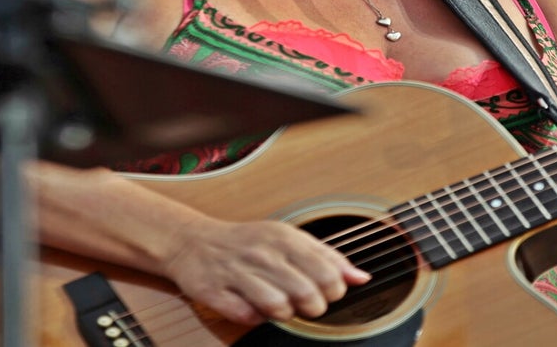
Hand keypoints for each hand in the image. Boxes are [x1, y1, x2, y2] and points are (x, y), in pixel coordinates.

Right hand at [160, 218, 371, 325]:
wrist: (194, 242)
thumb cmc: (249, 243)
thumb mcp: (290, 240)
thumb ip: (327, 257)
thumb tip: (362, 278)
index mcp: (284, 238)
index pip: (327, 272)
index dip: (334, 290)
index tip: (325, 290)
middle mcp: (262, 253)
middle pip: (306, 293)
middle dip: (313, 307)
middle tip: (305, 303)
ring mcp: (237, 272)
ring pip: (277, 306)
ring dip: (284, 314)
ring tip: (280, 306)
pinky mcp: (215, 291)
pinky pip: (246, 316)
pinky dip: (255, 318)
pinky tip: (254, 308)